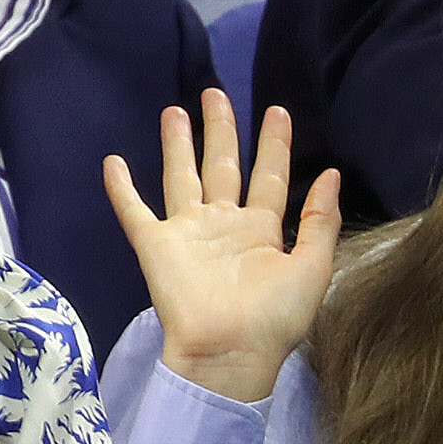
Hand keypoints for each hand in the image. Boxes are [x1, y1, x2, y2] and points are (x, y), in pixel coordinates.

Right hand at [104, 91, 340, 403]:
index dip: (274, 144)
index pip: (269, 175)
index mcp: (261, 231)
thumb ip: (320, 220)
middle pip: (222, 165)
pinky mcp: (156, 246)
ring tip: (174, 111)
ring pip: (181, 176)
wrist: (229, 351)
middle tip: (216, 92)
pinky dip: (122, 189)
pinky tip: (113, 162)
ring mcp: (188, 233)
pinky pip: (135, 211)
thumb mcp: (312, 268)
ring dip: (177, 144)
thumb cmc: (274, 316)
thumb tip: (329, 174)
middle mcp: (223, 225)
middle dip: (221, 129)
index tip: (277, 111)